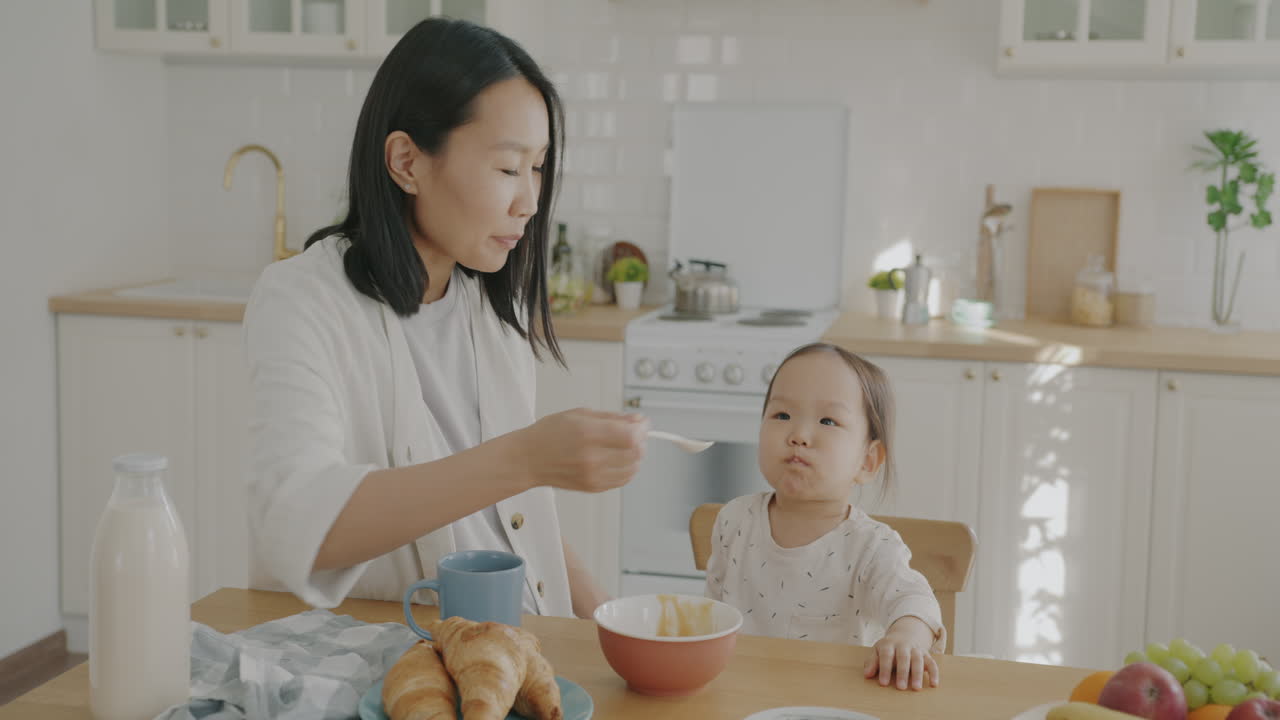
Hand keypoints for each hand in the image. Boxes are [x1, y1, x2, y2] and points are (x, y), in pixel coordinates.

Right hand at [510, 408, 648, 492]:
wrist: (528, 459)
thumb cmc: (548, 434)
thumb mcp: (579, 414)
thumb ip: (612, 417)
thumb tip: (637, 420)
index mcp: (587, 434)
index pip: (630, 436)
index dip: (642, 428)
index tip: (641, 423)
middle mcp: (591, 457)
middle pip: (635, 452)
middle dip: (641, 440)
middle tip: (635, 433)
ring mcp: (592, 475)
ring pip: (632, 468)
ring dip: (636, 456)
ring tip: (627, 446)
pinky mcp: (592, 487)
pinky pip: (622, 480)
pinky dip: (628, 469)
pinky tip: (620, 460)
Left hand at [862, 616, 938, 690]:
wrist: (904, 635)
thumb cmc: (887, 648)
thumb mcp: (877, 651)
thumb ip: (872, 662)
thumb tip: (867, 675)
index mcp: (889, 644)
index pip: (886, 655)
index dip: (884, 669)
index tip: (883, 683)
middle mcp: (903, 645)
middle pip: (903, 657)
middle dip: (902, 673)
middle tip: (901, 687)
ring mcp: (916, 649)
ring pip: (918, 660)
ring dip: (918, 674)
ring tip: (916, 688)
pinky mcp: (926, 654)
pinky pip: (932, 663)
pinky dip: (934, 673)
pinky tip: (934, 684)